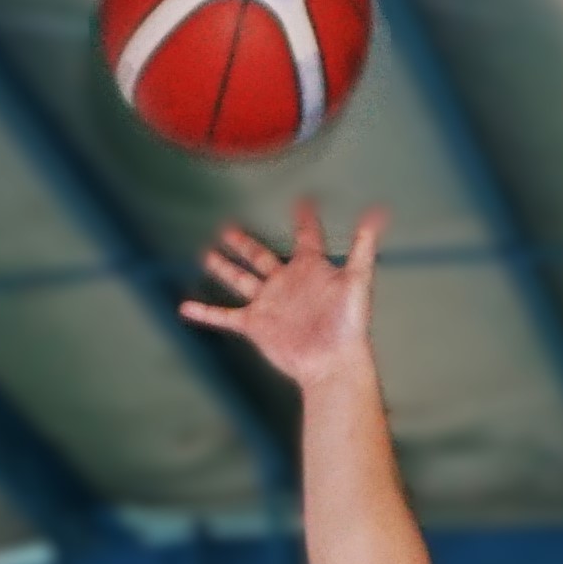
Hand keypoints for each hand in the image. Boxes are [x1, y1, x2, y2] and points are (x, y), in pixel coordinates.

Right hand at [179, 203, 384, 388]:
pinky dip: (204, 312)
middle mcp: (286, 283)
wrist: (332, 361)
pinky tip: (185, 307)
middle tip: (229, 228)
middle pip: (261, 256)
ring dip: (224, 268)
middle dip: (245, 243)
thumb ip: (362, 244)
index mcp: (310, 268)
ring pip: (240, 280)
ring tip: (207, 255)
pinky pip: (225, 316)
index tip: (303, 202)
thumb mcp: (357, 278)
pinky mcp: (256, 325)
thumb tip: (377, 213)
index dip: (305, 220)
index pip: (306, 236)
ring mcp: (269, 304)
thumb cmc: (348, 323)